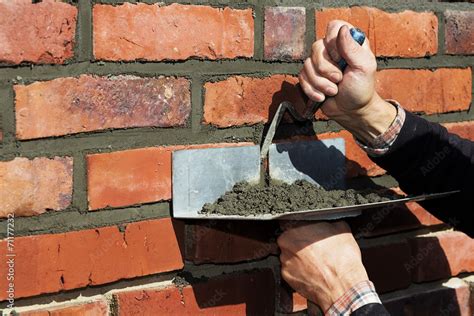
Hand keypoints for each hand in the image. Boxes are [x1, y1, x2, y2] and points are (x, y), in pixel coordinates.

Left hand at [277, 221, 368, 311]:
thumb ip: (329, 223)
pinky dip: (299, 271)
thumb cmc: (342, 260)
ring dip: (300, 258)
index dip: (306, 229)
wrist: (343, 287)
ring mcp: (285, 261)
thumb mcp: (341, 229)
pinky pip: (291, 270)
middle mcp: (286, 244)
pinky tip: (313, 272)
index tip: (313, 234)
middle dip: (301, 243)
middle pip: (290, 239)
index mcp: (295, 229)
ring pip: (290, 255)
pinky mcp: (287, 277)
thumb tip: (329, 223)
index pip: (295, 223)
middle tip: (316, 249)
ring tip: (316, 262)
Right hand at [300, 20, 396, 143]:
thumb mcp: (364, 67)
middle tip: (339, 80)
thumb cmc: (361, 89)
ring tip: (333, 91)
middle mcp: (332, 50)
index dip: (333, 43)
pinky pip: (302, 78)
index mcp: (348, 42)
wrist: (351, 111)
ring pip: (307, 65)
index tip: (341, 58)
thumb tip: (342, 29)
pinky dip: (312, 90)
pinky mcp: (310, 76)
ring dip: (320, 83)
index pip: (333, 27)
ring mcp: (319, 63)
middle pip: (316, 47)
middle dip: (326, 69)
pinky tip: (323, 96)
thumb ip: (353, 48)